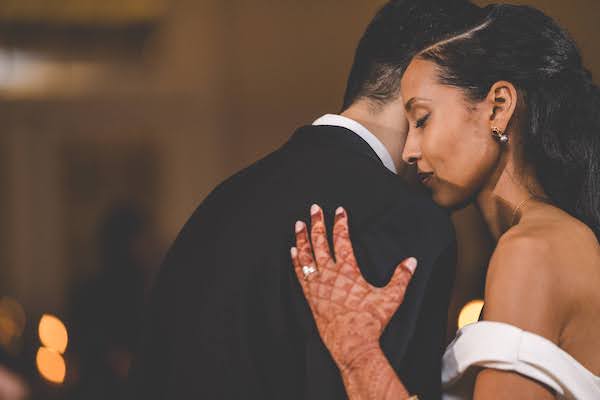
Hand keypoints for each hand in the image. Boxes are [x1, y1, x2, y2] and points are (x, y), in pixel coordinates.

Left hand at [291, 205, 416, 372]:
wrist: (352, 343)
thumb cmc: (370, 321)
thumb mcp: (391, 298)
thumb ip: (401, 277)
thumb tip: (411, 261)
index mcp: (348, 270)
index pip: (343, 239)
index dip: (341, 223)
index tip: (339, 210)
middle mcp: (330, 274)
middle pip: (320, 242)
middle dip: (317, 222)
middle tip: (314, 208)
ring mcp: (317, 285)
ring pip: (306, 255)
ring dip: (302, 238)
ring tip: (298, 224)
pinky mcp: (310, 296)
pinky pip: (299, 273)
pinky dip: (296, 261)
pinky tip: (292, 252)